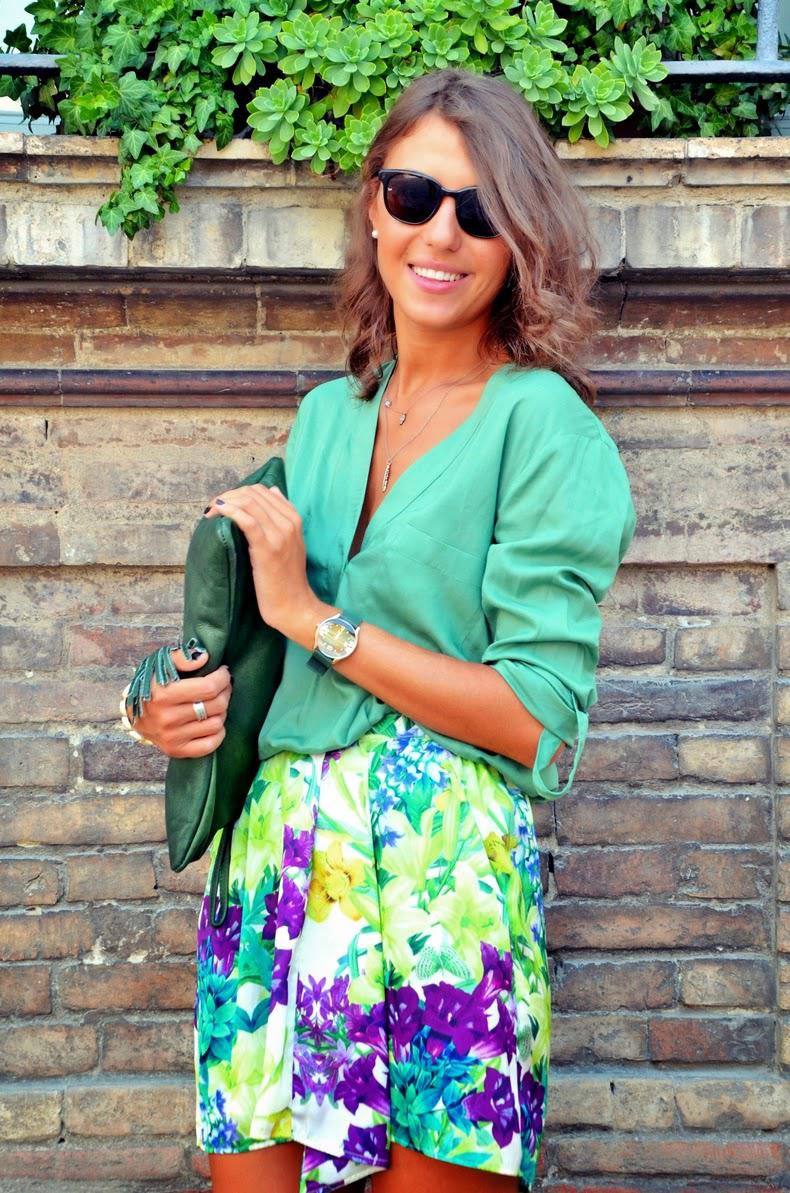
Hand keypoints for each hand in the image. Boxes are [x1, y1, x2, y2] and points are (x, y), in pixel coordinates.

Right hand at [128, 647, 231, 758]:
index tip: (223, 672)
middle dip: (225, 691)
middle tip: (223, 686)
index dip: (222, 678)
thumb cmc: (152, 686)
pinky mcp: (176, 751)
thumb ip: (181, 657)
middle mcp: (167, 718)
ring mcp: (172, 737)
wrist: (134, 716)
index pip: (208, 688)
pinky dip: (218, 732)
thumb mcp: (159, 664)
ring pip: (216, 724)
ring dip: (222, 711)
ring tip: (215, 703)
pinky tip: (212, 721)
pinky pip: (210, 744)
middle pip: (216, 705)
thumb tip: (204, 658)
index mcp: (163, 695)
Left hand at [204, 483, 320, 638]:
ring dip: (224, 502)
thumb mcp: (289, 544)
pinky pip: (247, 520)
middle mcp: (288, 523)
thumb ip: (281, 519)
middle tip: (211, 508)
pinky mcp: (267, 549)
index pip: (263, 491)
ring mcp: (279, 535)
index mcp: (294, 519)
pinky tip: (217, 512)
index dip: (238, 493)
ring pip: (249, 503)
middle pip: (253, 494)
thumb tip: (272, 491)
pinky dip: (229, 511)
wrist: (294, 605)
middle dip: (228, 496)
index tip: (223, 504)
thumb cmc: (287, 579)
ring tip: (209, 512)